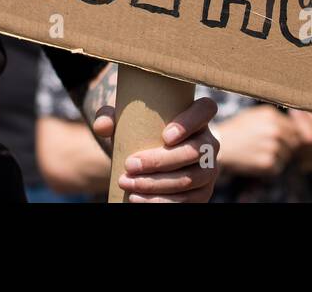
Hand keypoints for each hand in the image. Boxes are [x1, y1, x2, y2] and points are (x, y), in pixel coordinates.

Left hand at [92, 96, 220, 202]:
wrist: (146, 160)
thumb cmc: (139, 132)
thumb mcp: (124, 121)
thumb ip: (110, 117)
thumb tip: (102, 126)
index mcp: (197, 116)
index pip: (206, 109)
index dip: (190, 122)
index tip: (165, 136)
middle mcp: (209, 142)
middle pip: (194, 151)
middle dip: (160, 161)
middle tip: (129, 165)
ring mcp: (209, 169)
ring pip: (189, 179)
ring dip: (156, 184)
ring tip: (128, 183)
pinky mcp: (203, 193)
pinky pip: (188, 201)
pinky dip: (162, 202)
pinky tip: (138, 200)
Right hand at [213, 105, 299, 176]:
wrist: (220, 147)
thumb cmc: (238, 130)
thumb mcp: (256, 116)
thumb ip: (277, 119)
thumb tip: (300, 128)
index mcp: (272, 115)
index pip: (294, 128)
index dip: (287, 135)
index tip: (274, 138)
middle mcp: (275, 130)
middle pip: (293, 143)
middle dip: (284, 146)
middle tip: (264, 146)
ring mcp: (272, 147)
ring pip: (287, 155)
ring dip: (277, 156)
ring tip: (258, 151)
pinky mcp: (268, 163)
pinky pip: (279, 166)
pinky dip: (270, 166)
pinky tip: (256, 159)